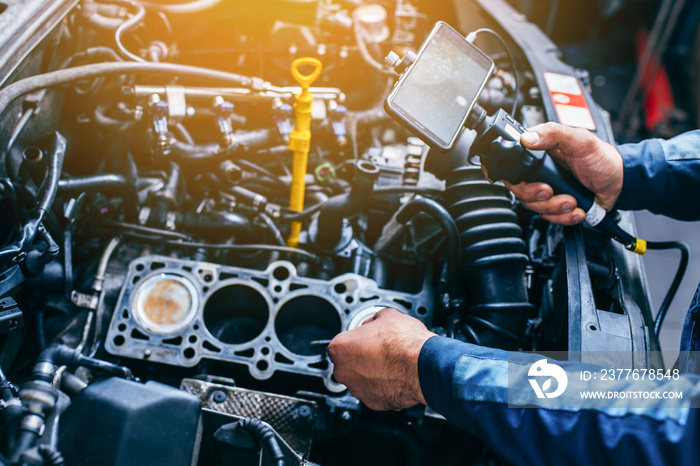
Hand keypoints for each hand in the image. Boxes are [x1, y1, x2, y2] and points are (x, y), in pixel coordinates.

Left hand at [327, 308, 435, 410]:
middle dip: (361, 358)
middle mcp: (343, 371)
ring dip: (371, 373)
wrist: (424, 366)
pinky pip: (374, 392)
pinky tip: (395, 376)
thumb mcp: (386, 315)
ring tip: (391, 363)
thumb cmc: (404, 342)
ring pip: (360, 379)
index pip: (341, 342)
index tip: (367, 338)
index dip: (357, 339)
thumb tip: (372, 324)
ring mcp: (357, 389)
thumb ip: (371, 322)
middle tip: (379, 350)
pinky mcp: (372, 403)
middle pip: (348, 363)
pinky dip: (382, 386)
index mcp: (340, 347)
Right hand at [491, 122, 623, 225]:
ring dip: (555, 207)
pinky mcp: (556, 207)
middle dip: (536, 196)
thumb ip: (553, 133)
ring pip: (534, 207)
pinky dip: (564, 217)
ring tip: (572, 201)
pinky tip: (576, 208)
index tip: (529, 181)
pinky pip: (550, 218)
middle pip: (520, 191)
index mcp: (541, 154)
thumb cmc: (604, 160)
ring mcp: (548, 191)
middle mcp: (541, 173)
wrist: (621, 184)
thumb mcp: (580, 141)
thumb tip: (527, 137)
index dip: (514, 176)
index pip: (514, 166)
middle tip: (551, 191)